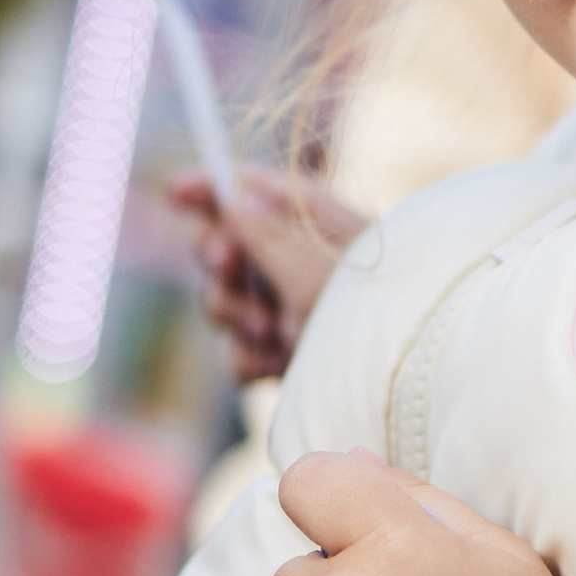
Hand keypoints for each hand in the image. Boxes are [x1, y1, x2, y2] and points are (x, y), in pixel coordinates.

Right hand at [171, 169, 365, 386]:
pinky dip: (252, 359)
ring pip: (224, 304)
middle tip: (229, 267)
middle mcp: (297, 263)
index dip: (210, 188)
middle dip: (221, 263)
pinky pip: (238, 353)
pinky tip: (281, 364)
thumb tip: (237, 198)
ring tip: (276, 329)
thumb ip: (268, 235)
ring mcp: (288, 311)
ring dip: (239, 316)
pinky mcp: (283, 356)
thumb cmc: (374, 314)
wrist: (400, 387)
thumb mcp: (315, 269)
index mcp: (315, 224)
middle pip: (225, 248)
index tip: (175, 192)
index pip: (252, 191)